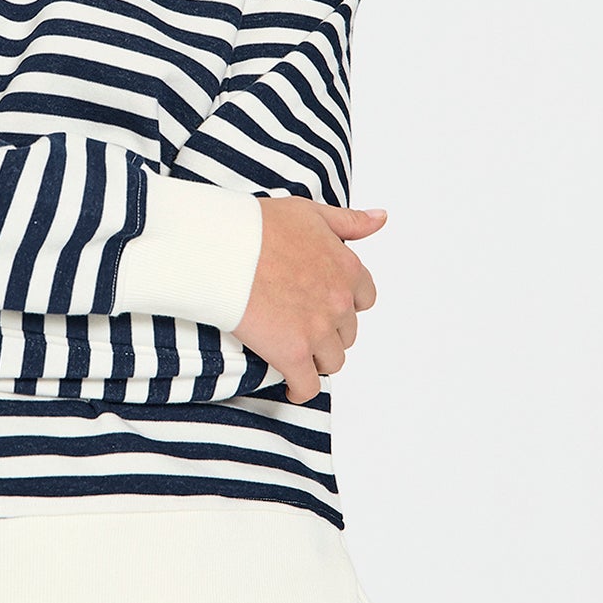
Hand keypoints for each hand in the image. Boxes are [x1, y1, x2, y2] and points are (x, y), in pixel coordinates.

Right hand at [233, 198, 385, 404]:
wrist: (221, 248)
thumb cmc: (257, 227)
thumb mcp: (310, 213)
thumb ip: (350, 221)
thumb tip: (381, 219)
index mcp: (346, 268)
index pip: (364, 298)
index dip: (344, 302)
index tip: (323, 302)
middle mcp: (338, 301)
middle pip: (347, 332)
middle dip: (329, 330)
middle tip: (301, 324)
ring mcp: (317, 330)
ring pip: (332, 360)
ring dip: (317, 359)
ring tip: (296, 353)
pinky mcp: (291, 353)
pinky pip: (308, 386)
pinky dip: (301, 390)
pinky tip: (291, 387)